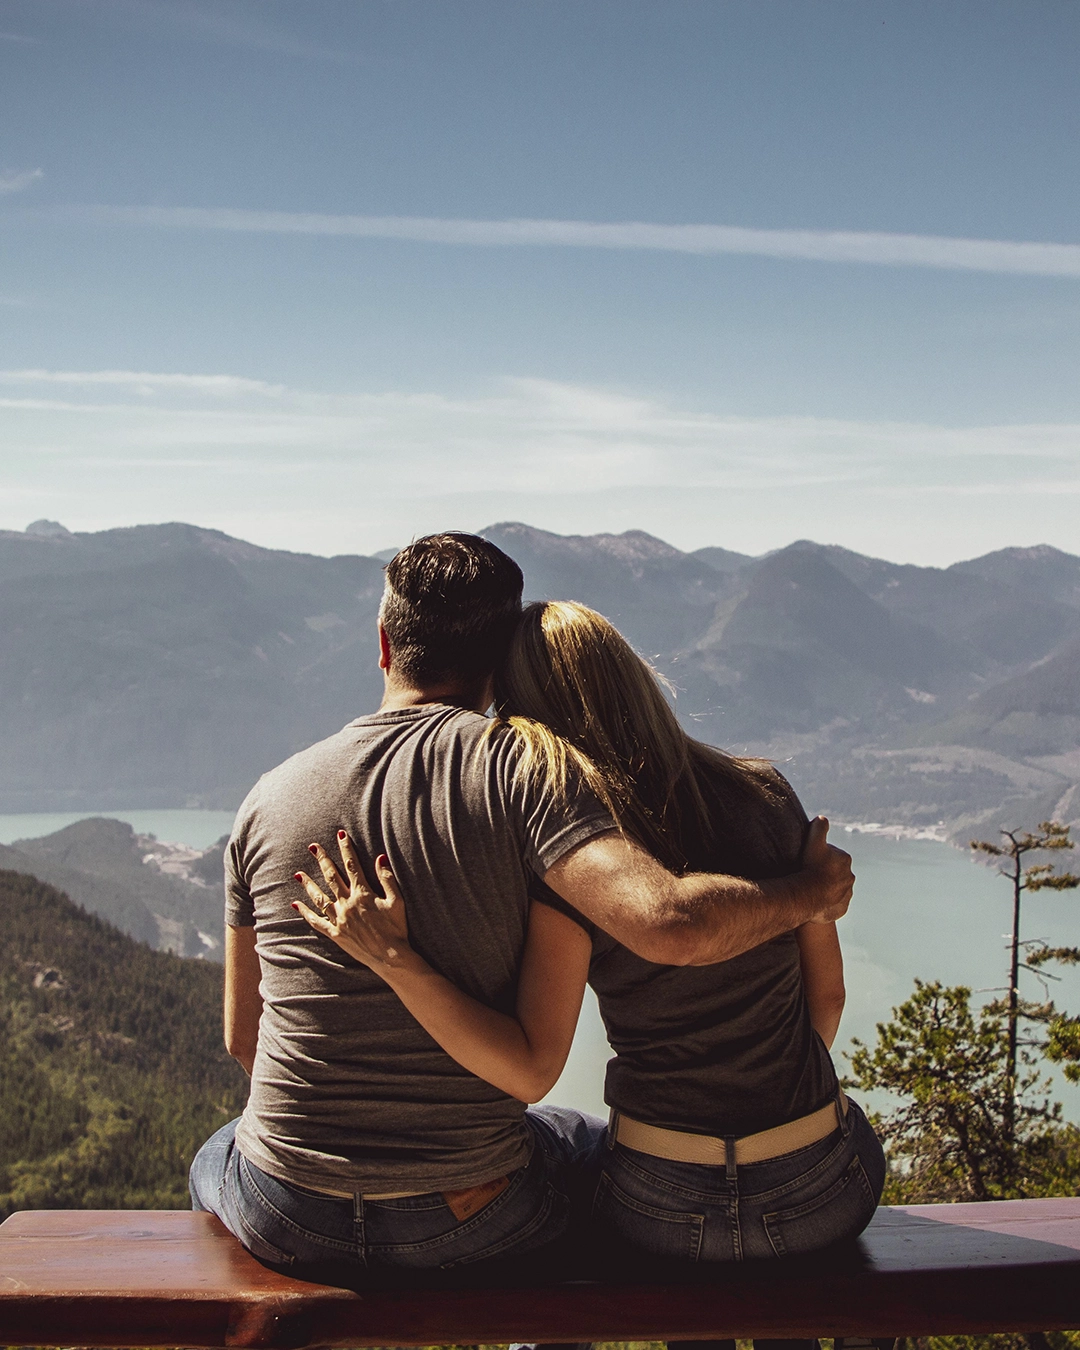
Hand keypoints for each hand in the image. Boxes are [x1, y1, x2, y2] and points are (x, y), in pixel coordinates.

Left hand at [293, 831, 411, 970]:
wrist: (390, 956)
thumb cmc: (397, 929)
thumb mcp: (397, 901)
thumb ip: (387, 879)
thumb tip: (380, 858)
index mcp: (363, 894)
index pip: (352, 865)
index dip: (346, 849)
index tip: (340, 834)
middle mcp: (347, 904)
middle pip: (332, 877)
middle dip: (323, 860)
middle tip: (313, 847)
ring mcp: (339, 919)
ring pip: (320, 898)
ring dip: (308, 884)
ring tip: (298, 874)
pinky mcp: (335, 934)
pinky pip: (316, 922)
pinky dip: (305, 913)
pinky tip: (296, 904)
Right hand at [800, 817, 853, 922]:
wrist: (809, 894)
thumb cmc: (811, 866)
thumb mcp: (813, 841)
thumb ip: (819, 827)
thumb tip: (822, 818)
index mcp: (845, 859)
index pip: (832, 855)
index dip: (819, 856)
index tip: (809, 860)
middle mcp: (849, 877)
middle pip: (834, 872)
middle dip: (824, 872)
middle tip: (808, 874)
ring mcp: (846, 894)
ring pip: (835, 888)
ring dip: (826, 888)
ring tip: (811, 888)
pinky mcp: (842, 908)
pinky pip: (834, 904)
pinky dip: (827, 902)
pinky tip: (816, 901)